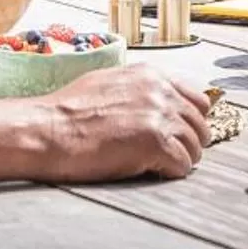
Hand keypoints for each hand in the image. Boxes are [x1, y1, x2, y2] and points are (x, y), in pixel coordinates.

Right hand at [39, 65, 211, 181]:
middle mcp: (160, 92)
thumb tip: (154, 102)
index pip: (196, 99)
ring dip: (181, 159)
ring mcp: (159, 116)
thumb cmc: (66, 112)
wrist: (47, 129)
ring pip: (195, 146)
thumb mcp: (108, 84)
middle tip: (170, 155)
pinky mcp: (155, 143)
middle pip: (200, 124)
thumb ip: (138, 90)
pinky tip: (153, 173)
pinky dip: (171, 173)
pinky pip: (182, 165)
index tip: (178, 133)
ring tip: (159, 166)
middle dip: (188, 142)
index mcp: (150, 75)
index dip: (189, 120)